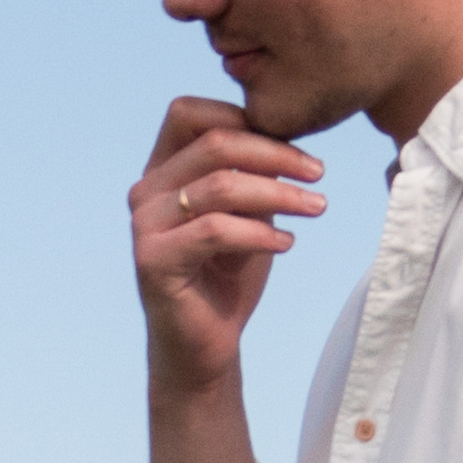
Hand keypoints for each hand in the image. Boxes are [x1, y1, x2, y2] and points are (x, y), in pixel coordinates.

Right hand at [129, 95, 324, 400]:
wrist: (205, 349)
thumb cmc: (227, 279)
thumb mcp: (248, 215)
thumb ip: (254, 175)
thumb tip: (287, 136)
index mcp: (162, 171)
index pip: (190, 113)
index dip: (244, 117)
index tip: (295, 146)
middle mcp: (146, 192)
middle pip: (213, 143)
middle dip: (275, 153)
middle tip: (317, 173)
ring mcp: (145, 225)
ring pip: (220, 186)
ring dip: (278, 194)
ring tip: (316, 208)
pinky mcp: (153, 260)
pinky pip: (215, 230)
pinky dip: (260, 234)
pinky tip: (288, 244)